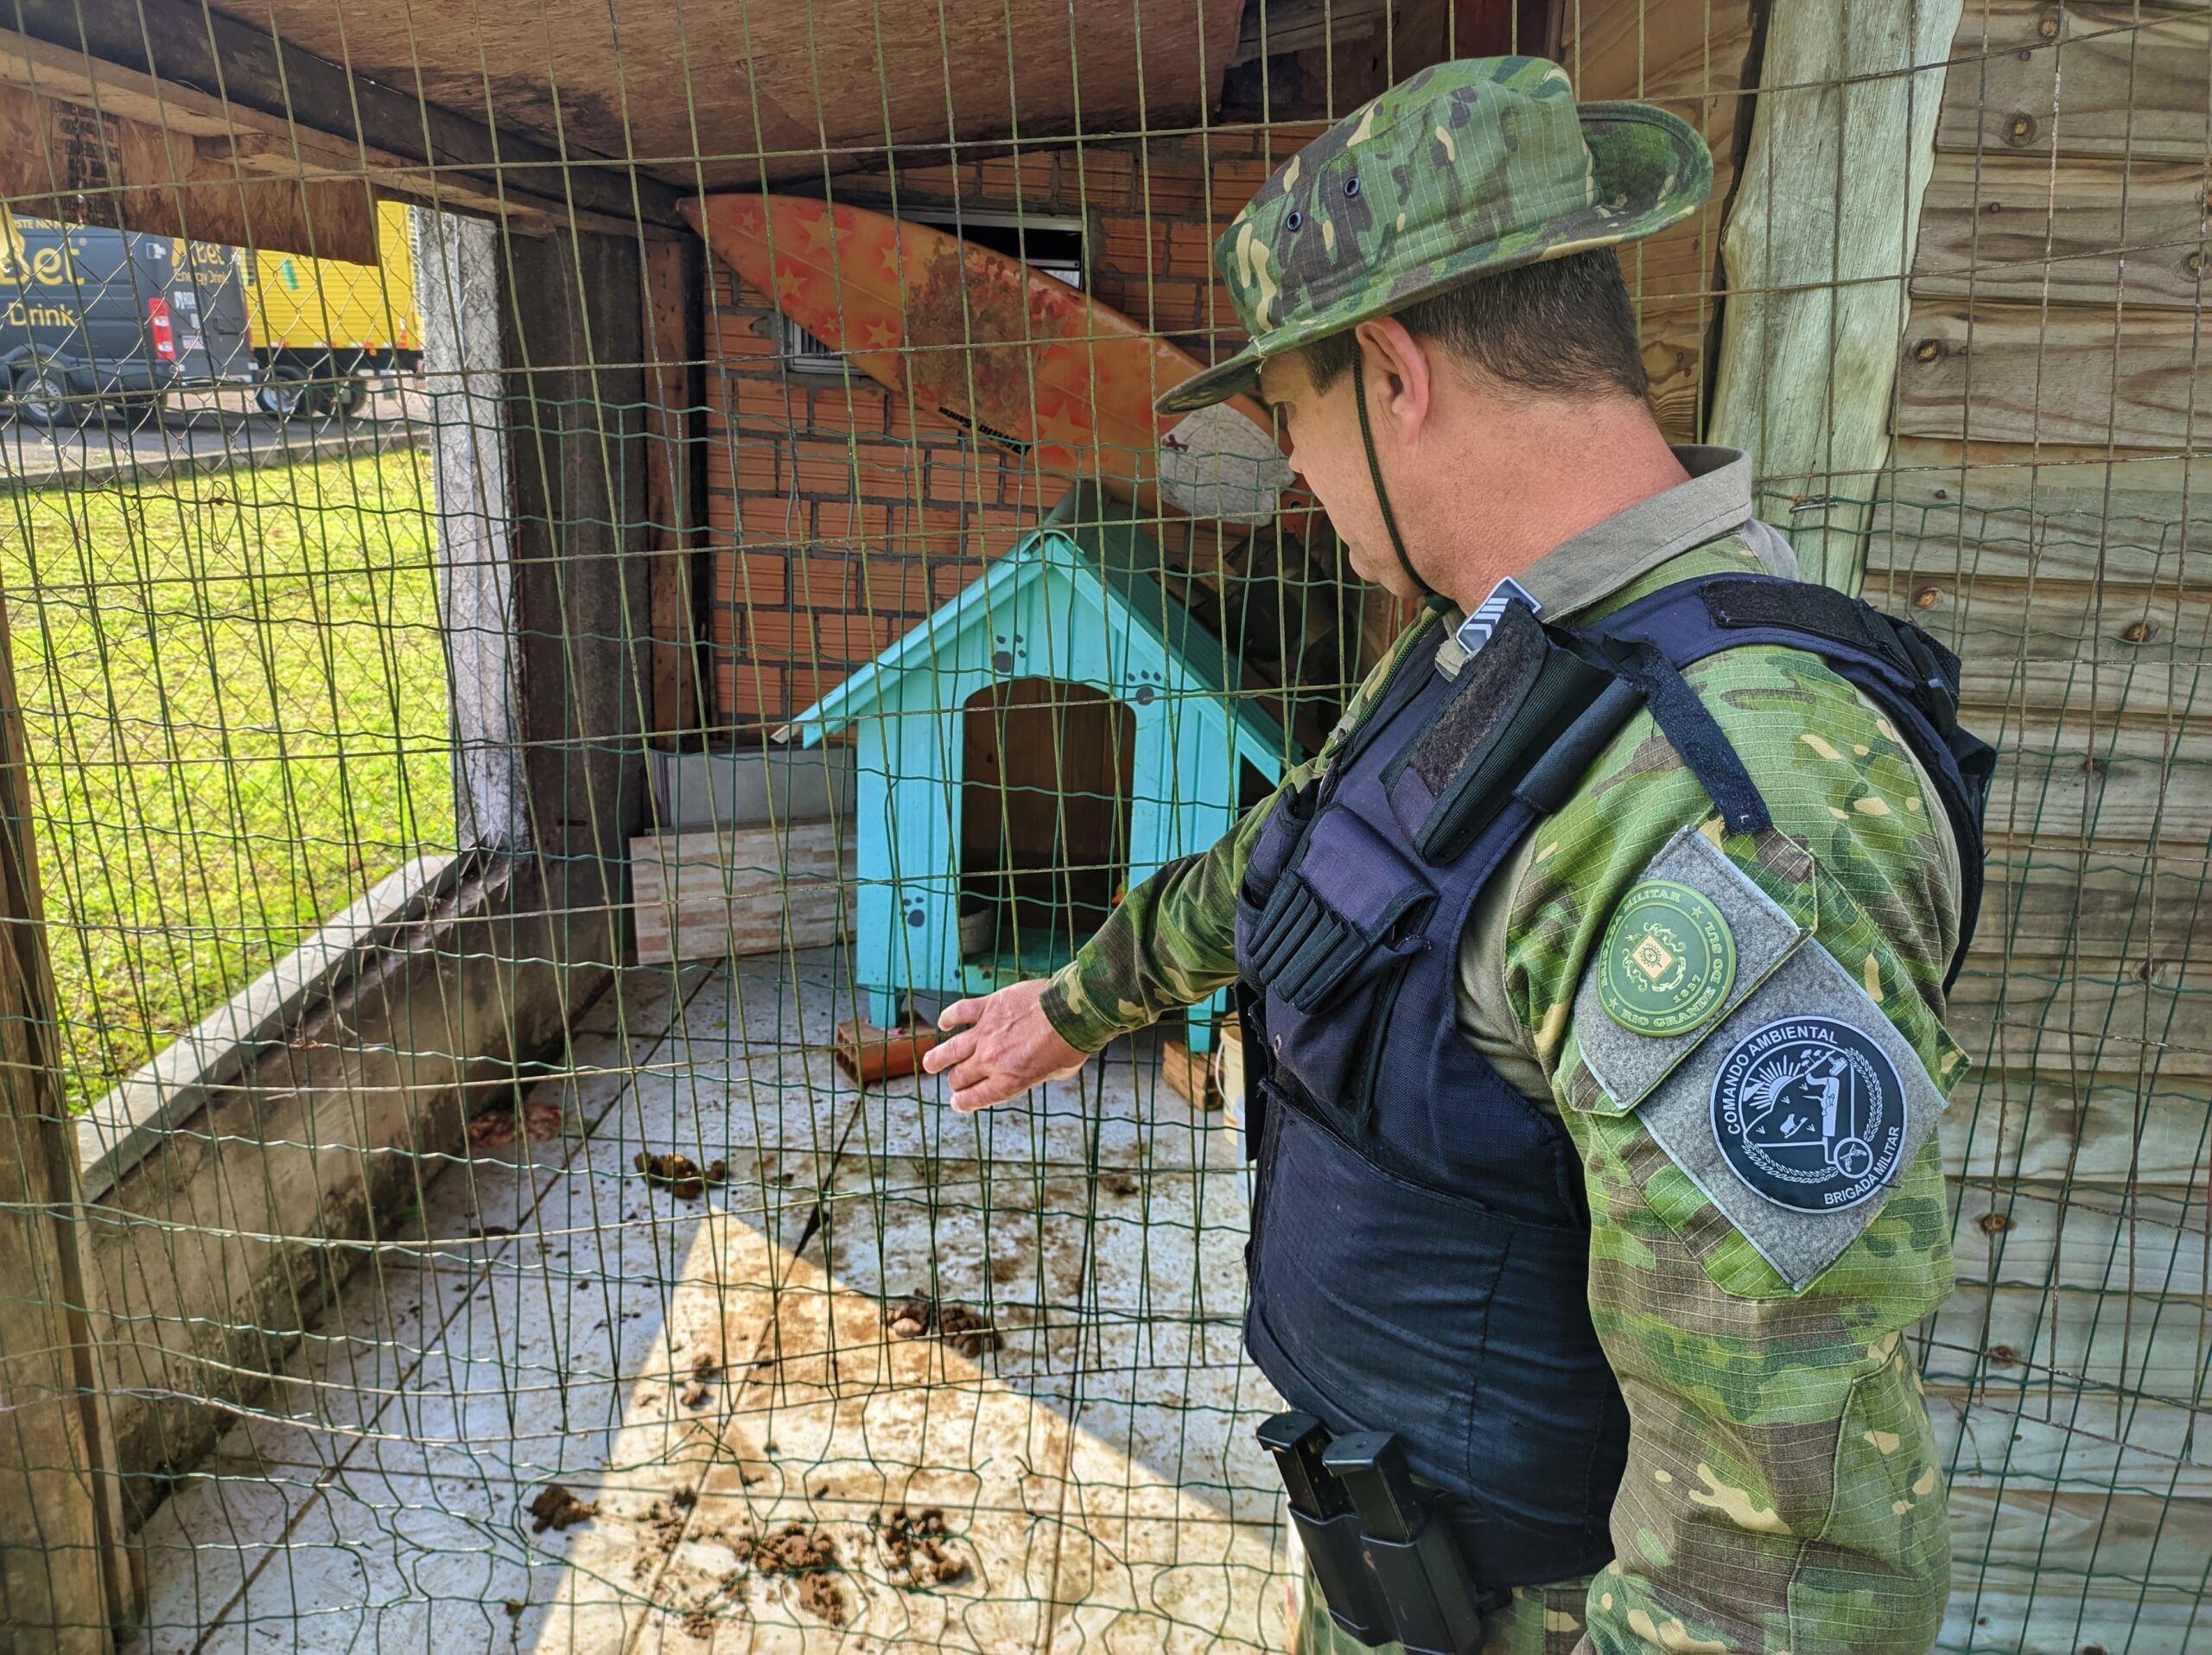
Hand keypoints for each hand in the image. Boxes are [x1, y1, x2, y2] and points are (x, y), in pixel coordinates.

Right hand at [921, 979, 1087, 1112]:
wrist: (1073, 1012)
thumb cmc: (1072, 1044)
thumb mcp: (1059, 1073)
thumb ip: (1041, 1075)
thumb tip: (1042, 1070)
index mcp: (1008, 1082)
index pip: (974, 1098)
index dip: (962, 1103)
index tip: (957, 1103)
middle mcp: (991, 1061)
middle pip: (960, 1076)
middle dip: (956, 1083)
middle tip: (955, 1082)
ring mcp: (986, 1033)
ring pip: (950, 1050)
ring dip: (937, 1059)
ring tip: (929, 1064)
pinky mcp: (988, 1008)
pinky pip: (960, 1012)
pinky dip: (949, 1018)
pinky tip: (944, 1023)